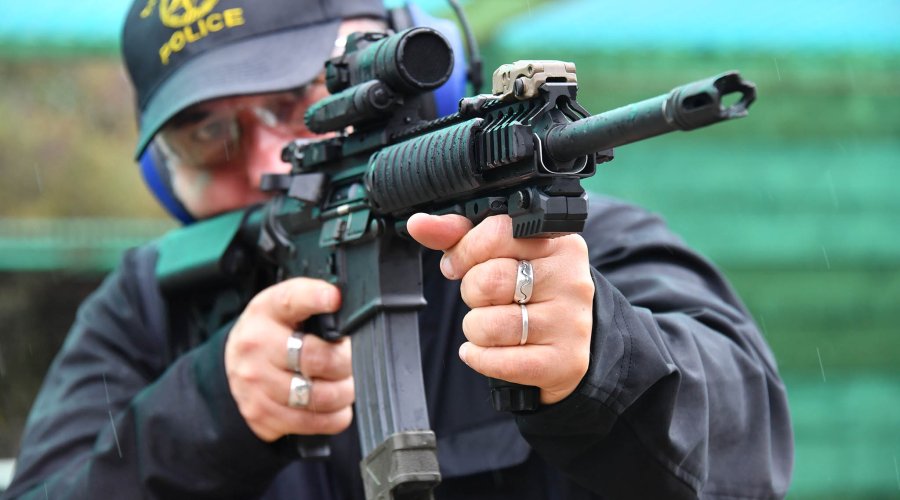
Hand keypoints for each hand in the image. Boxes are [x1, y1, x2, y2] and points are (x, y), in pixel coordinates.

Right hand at [225, 278, 353, 441]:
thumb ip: (314, 303)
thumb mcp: (286, 307)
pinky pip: (313, 422)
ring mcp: (255, 383)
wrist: (234, 365)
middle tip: (351, 361)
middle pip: (320, 358)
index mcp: (267, 310)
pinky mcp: (260, 414)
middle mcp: (256, 345)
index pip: (291, 300)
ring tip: (345, 384)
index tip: (334, 299)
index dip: (316, 297)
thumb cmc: (273, 333)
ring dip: (345, 393)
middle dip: (348, 362)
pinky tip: (335, 406)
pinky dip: (334, 417)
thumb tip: (346, 305)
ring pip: (321, 396)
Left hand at [407, 213, 593, 404]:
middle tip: (483, 297)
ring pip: (490, 325)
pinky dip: (481, 358)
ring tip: (490, 324)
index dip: (466, 251)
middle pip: (489, 281)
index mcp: (558, 243)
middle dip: (471, 292)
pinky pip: (500, 362)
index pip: (498, 233)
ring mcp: (570, 322)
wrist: (568, 342)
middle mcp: (570, 279)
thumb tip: (419, 224)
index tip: (459, 264)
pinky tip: (485, 350)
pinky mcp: (563, 360)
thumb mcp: (501, 255)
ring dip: (476, 329)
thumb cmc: (530, 290)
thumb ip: (459, 235)